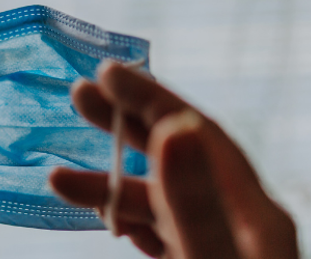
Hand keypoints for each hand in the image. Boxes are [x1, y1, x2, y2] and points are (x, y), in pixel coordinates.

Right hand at [50, 61, 297, 258]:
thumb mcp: (213, 258)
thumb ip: (194, 202)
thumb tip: (173, 126)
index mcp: (254, 212)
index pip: (195, 132)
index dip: (148, 98)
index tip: (104, 72)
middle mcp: (237, 221)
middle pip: (175, 155)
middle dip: (122, 125)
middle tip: (78, 94)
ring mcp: (217, 244)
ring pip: (157, 199)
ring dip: (107, 185)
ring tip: (56, 179)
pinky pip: (159, 229)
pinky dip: (125, 218)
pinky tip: (103, 219)